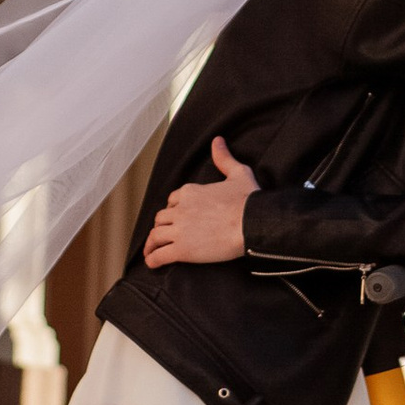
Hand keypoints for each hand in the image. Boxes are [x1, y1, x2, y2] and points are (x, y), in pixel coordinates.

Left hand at [144, 139, 258, 266]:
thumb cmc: (249, 200)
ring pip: (156, 235)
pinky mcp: (183, 249)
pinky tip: (152, 263)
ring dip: (152, 244)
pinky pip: (160, 255)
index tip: (175, 217)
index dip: (173, 209)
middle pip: (162, 217)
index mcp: (191, 192)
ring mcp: (180, 229)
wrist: (253, 224)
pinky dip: (153, 259)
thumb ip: (224, 158)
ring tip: (151, 251)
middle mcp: (181, 209)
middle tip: (162, 235)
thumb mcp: (238, 173)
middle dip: (161, 226)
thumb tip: (217, 141)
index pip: (173, 200)